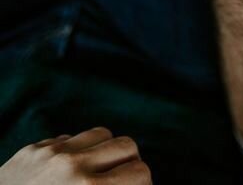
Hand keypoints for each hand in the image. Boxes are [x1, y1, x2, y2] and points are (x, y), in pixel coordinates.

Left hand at [0, 127, 150, 183]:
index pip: (140, 172)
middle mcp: (72, 166)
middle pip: (127, 144)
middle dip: (129, 164)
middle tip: (122, 183)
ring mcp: (51, 153)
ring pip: (101, 133)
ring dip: (105, 152)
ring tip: (98, 172)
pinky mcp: (33, 149)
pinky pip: (69, 137)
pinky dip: (76, 151)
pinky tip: (68, 173)